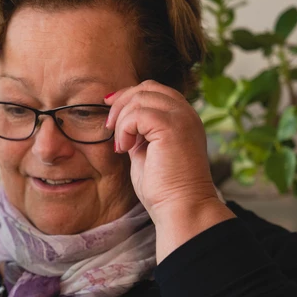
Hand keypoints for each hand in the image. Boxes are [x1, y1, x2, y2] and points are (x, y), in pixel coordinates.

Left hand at [104, 80, 233, 260]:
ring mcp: (181, 118)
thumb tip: (120, 121)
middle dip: (121, 103)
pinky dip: (124, 129)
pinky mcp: (171, 127)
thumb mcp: (147, 153)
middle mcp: (187, 114)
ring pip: (139, 98)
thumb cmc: (164, 189)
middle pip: (147, 88)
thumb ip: (139, 134)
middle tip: (109, 127)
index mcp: (184, 119)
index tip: (110, 110)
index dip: (129, 96)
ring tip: (121, 145)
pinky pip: (137, 113)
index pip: (154, 90)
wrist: (181, 208)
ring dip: (121, 120)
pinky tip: (125, 149)